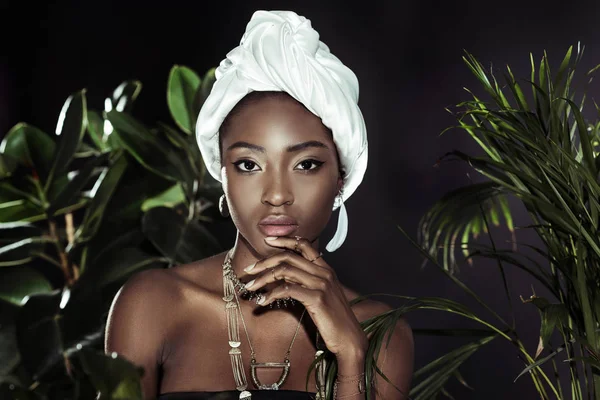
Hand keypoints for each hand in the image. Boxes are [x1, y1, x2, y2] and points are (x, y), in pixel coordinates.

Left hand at [243, 236, 367, 360]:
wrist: (349, 338)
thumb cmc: (333, 320)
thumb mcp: (320, 295)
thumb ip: (305, 282)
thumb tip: (282, 276)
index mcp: (326, 269)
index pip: (304, 244)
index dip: (284, 239)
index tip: (268, 240)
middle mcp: (324, 272)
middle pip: (288, 256)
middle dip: (265, 261)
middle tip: (249, 269)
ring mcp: (321, 284)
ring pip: (285, 270)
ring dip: (263, 278)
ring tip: (250, 287)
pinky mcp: (317, 298)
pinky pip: (287, 289)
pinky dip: (271, 294)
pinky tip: (262, 302)